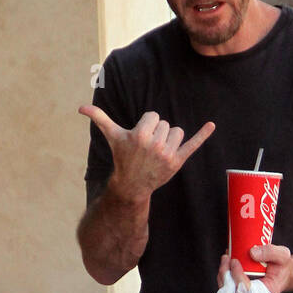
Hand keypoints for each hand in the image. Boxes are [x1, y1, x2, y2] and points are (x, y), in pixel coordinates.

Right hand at [78, 106, 214, 200]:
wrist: (132, 184)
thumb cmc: (123, 157)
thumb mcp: (112, 136)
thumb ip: (99, 118)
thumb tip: (80, 108)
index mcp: (140, 134)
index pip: (154, 115)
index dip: (147, 125)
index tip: (140, 139)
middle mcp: (155, 144)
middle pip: (166, 124)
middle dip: (158, 133)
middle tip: (148, 149)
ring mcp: (167, 154)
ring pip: (177, 132)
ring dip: (170, 139)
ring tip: (159, 152)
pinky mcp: (178, 162)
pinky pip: (193, 144)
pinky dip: (203, 134)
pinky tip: (212, 125)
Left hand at [216, 246, 292, 292]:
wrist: (282, 273)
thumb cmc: (282, 266)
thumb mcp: (282, 255)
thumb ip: (270, 252)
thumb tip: (251, 252)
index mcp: (266, 292)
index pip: (247, 289)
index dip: (237, 276)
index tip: (235, 261)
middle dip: (225, 275)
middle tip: (226, 258)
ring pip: (228, 292)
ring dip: (223, 274)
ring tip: (225, 258)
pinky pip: (227, 288)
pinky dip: (224, 275)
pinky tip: (226, 263)